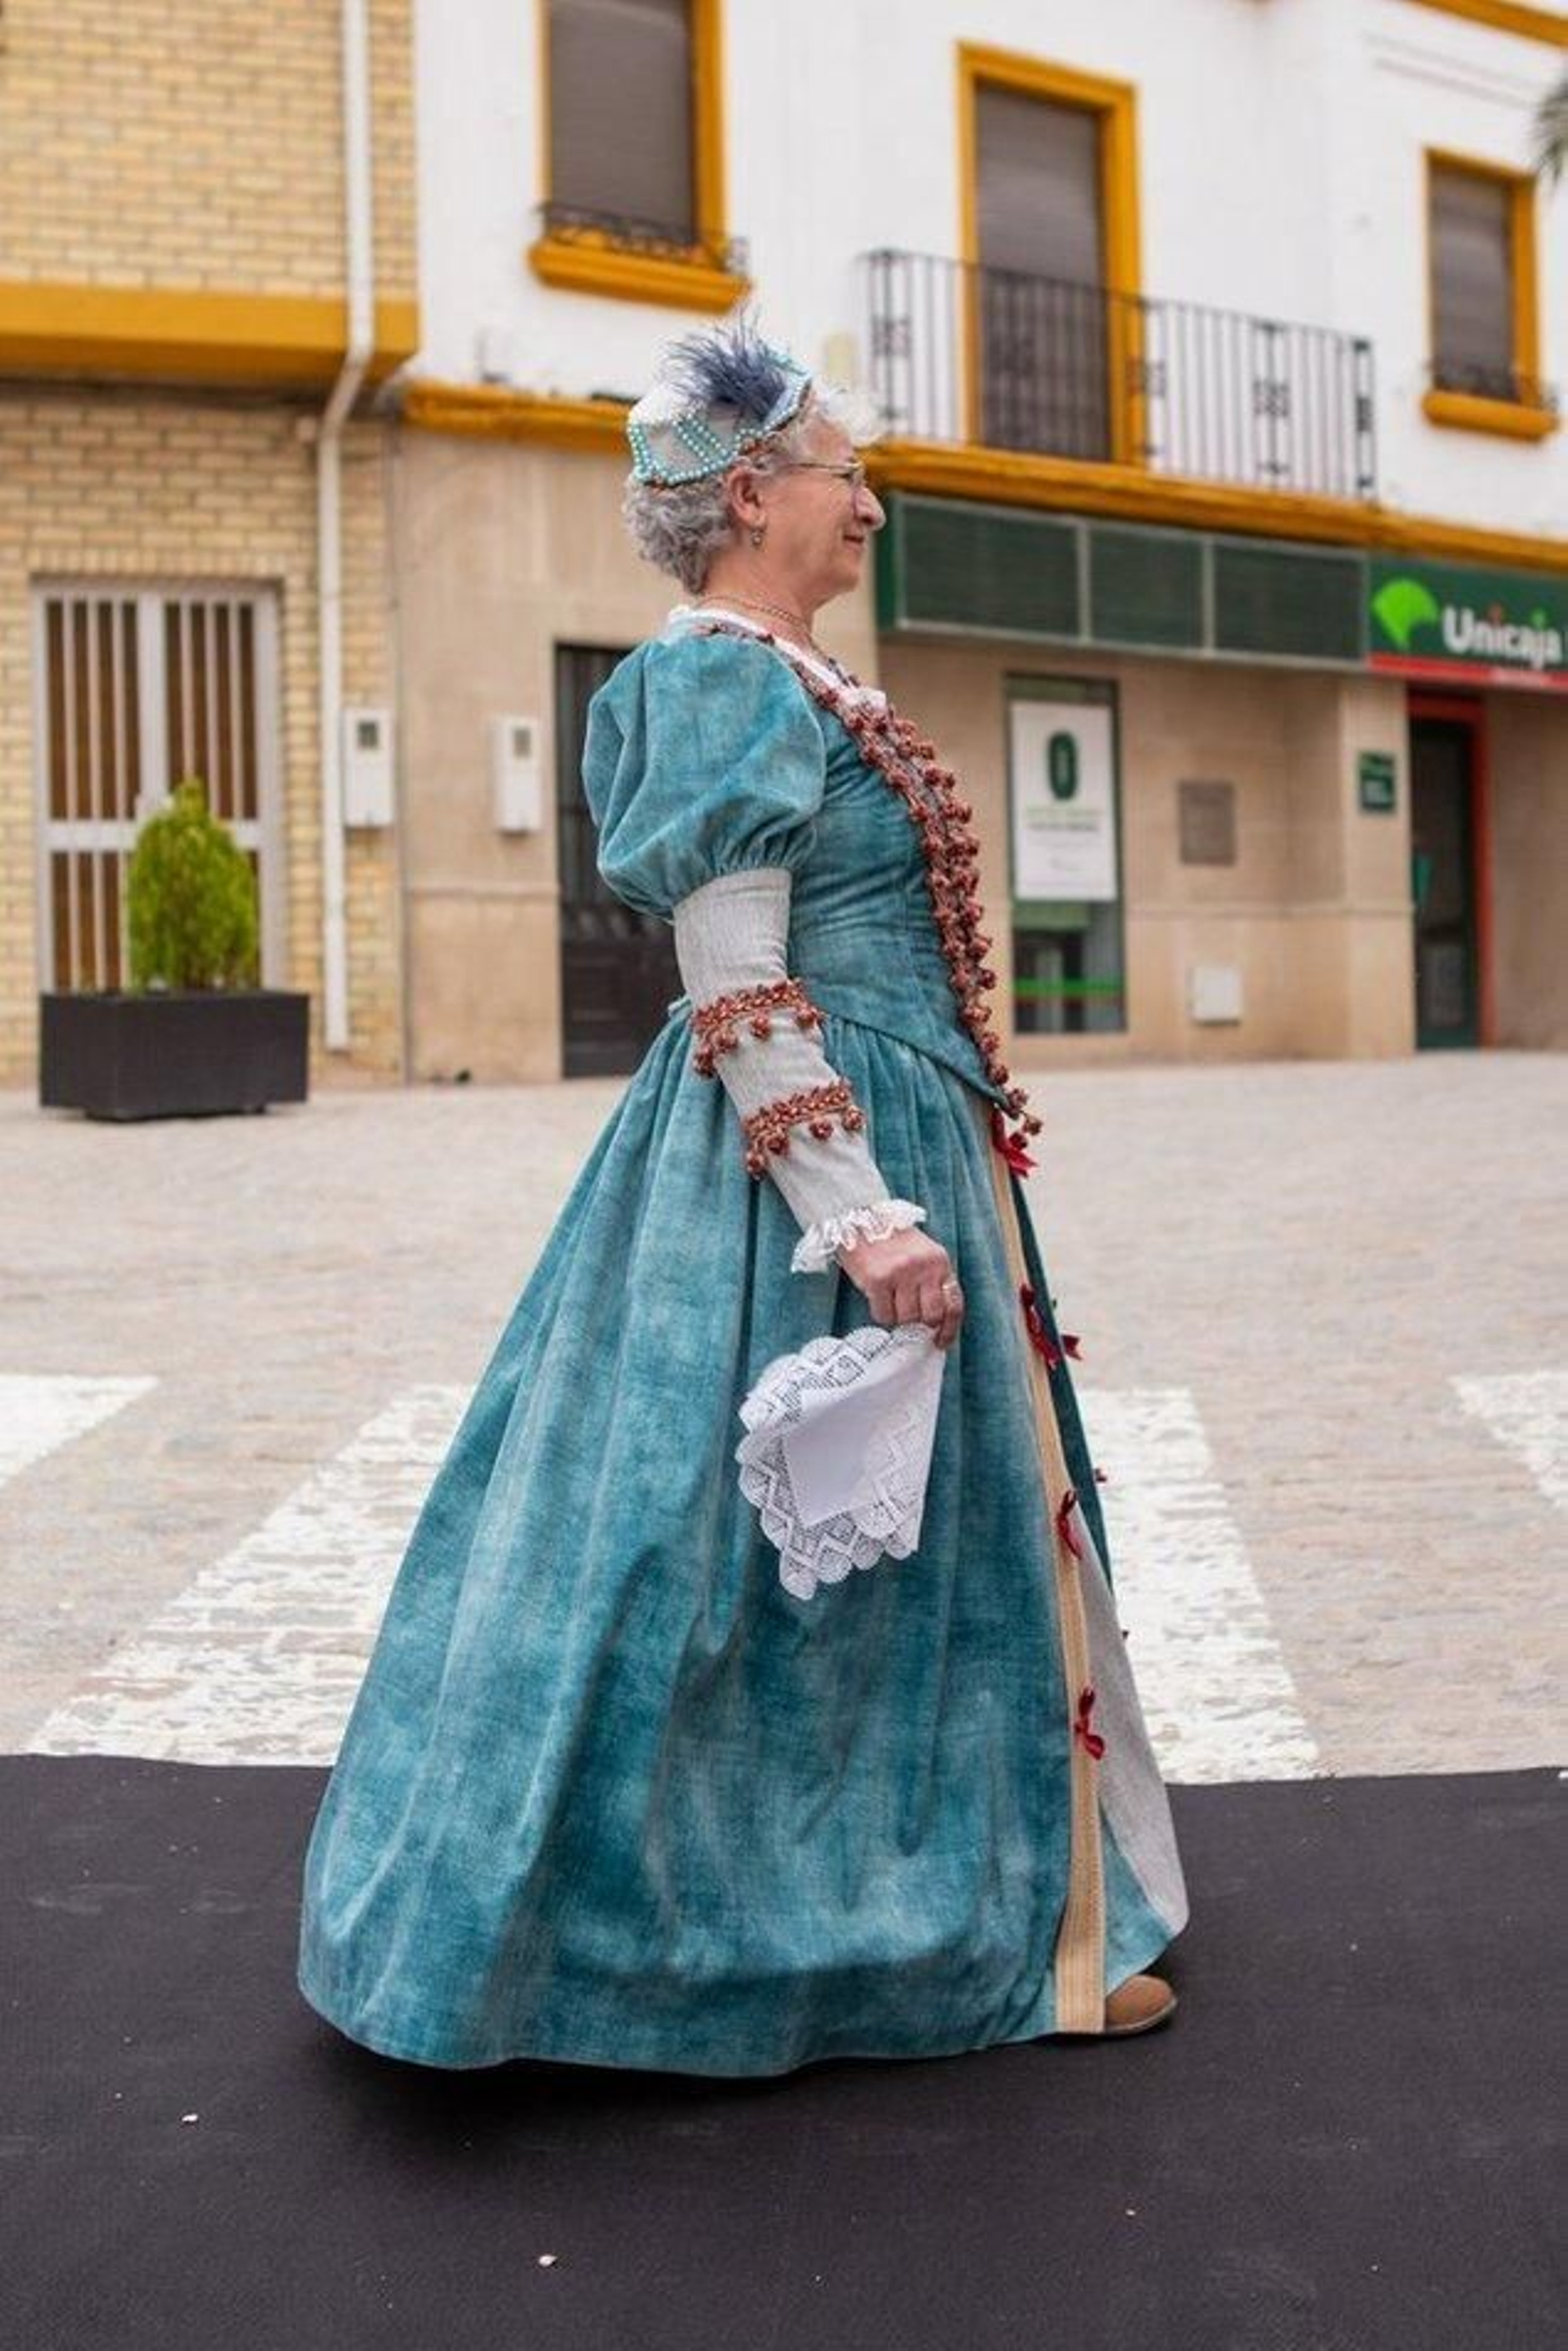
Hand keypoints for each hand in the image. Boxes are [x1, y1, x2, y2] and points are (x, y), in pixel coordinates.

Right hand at [837, 1227, 964, 1350]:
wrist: (860, 1219)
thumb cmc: (892, 1242)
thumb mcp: (923, 1255)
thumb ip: (933, 1282)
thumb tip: (936, 1322)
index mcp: (939, 1262)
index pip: (953, 1304)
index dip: (949, 1329)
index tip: (940, 1341)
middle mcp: (923, 1267)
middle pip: (931, 1317)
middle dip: (920, 1323)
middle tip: (908, 1316)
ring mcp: (901, 1273)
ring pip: (905, 1319)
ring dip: (897, 1317)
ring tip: (889, 1300)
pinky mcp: (878, 1280)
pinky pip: (883, 1315)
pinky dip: (880, 1314)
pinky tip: (877, 1299)